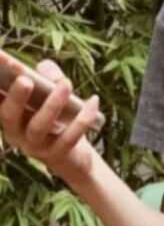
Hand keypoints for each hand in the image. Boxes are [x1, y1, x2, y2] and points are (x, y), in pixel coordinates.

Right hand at [0, 53, 102, 183]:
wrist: (73, 157)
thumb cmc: (56, 118)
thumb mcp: (50, 94)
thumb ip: (46, 77)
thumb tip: (46, 69)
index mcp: (8, 115)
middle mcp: (16, 133)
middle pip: (10, 116)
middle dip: (16, 97)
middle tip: (25, 80)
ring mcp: (35, 147)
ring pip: (39, 126)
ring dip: (52, 104)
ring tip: (65, 84)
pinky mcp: (57, 154)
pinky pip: (69, 137)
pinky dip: (82, 118)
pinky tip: (93, 100)